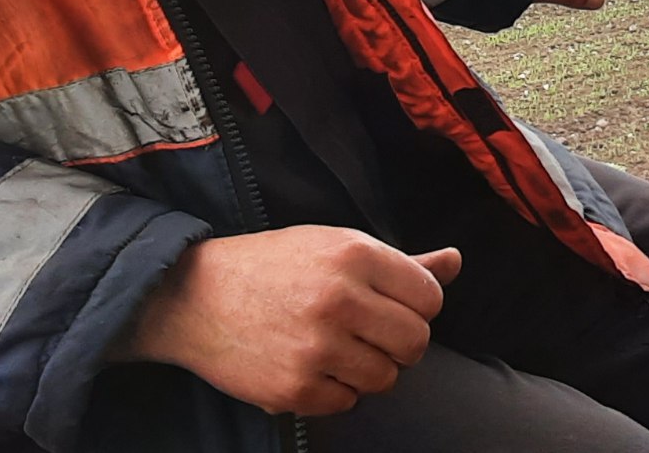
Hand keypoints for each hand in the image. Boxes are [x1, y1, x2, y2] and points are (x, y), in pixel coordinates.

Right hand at [121, 227, 461, 416]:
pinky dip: (335, 390)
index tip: (390, 306)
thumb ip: (401, 262)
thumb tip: (455, 261)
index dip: (416, 306)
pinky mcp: (295, 388)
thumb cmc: (274, 266)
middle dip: (399, 342)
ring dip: (369, 369)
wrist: (193, 296)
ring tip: (336, 348)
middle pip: (415, 342)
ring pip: (386, 378)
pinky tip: (309, 365)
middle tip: (369, 333)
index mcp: (354, 255)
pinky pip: (348, 403)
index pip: (430, 298)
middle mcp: (339, 299)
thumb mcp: (335, 246)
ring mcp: (317, 348)